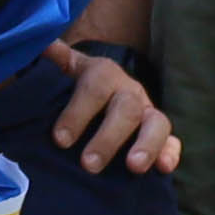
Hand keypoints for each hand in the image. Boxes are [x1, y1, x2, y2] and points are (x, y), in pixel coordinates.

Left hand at [42, 43, 179, 176]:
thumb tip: (43, 45)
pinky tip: (164, 169)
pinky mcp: (159, 134)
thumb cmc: (73, 86)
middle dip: (108, 138)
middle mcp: (128, 90)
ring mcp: (147, 111)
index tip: (60, 140)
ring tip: (134, 167)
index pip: (94, 88)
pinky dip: (170, 153)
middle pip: (127, 110)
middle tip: (89, 164)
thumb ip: (54, 60)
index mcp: (103, 73)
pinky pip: (171, 141)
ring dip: (146, 145)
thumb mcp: (61, 69)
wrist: (96, 93)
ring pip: (156, 123)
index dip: (78, 113)